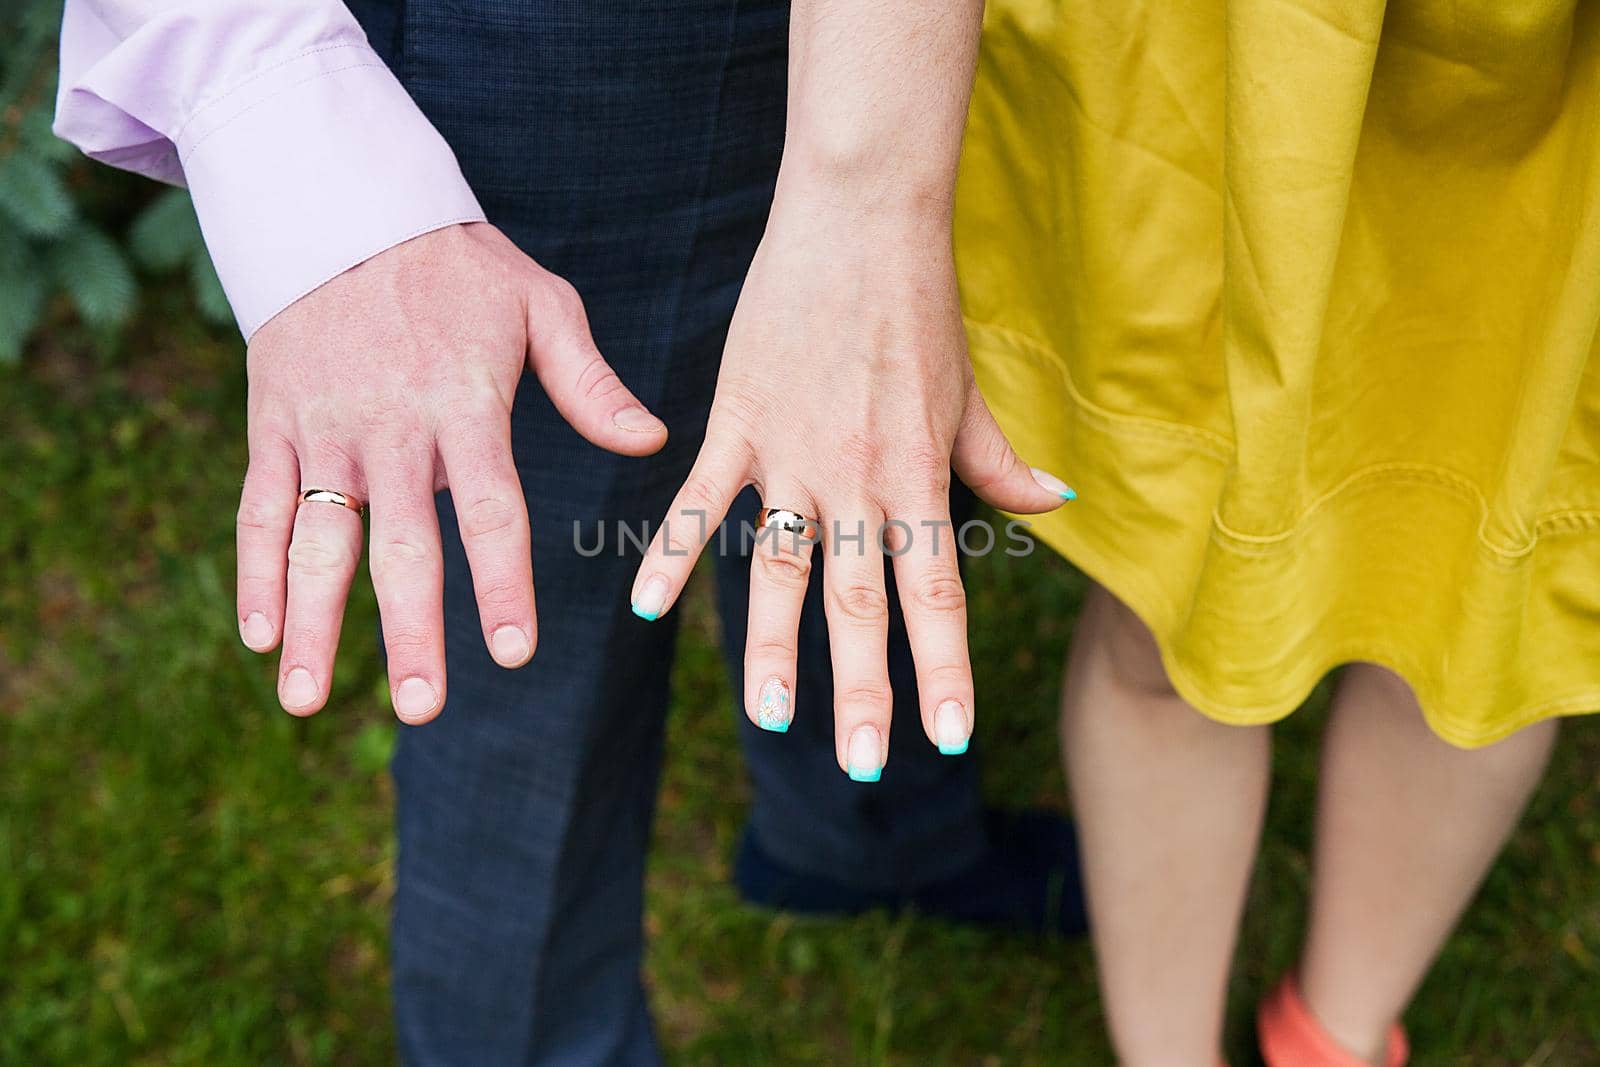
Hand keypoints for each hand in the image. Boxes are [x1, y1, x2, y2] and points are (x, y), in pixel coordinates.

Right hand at [236, 222, 666, 722]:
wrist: (344, 206)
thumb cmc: (461, 267)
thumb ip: (590, 382)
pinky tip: (260, 636)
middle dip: (410, 631)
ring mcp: (325, 428)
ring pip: (317, 537)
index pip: (490, 509)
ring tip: (304, 702)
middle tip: (422, 709)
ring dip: (313, 621)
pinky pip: (260, 507)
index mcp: (466, 403)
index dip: (500, 583)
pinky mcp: (274, 424)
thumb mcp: (541, 305)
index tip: (513, 653)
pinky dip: (254, 572)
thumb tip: (654, 441)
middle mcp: (391, 426)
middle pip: (400, 544)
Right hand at [630, 197, 1072, 777]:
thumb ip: (999, 463)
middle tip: (861, 766)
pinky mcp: (738, 421)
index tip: (948, 738)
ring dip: (773, 647)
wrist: (862, 219)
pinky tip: (647, 611)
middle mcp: (859, 479)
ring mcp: (793, 454)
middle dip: (862, 689)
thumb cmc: (921, 305)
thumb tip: (1056, 503)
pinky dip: (669, 554)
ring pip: (778, 568)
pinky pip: (698, 500)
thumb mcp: (968, 392)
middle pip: (859, 601)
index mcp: (919, 476)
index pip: (936, 593)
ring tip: (767, 717)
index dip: (943, 670)